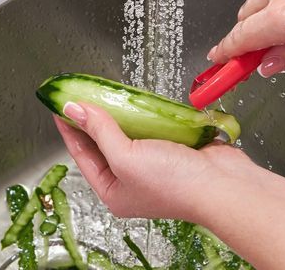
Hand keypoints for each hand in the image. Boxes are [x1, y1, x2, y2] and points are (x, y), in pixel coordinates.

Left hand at [54, 101, 253, 221]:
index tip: (60, 105)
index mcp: (114, 191)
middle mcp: (131, 181)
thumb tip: (75, 109)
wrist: (224, 186)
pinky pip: (151, 129)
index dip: (69, 129)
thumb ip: (100, 131)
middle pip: (103, 144)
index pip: (82, 155)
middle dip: (91, 120)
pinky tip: (135, 100)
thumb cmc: (173, 183)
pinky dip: (143, 115)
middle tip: (79, 95)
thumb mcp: (125, 157)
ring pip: (127, 134)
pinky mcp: (173, 150)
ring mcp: (153, 165)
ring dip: (118, 115)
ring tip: (103, 93)